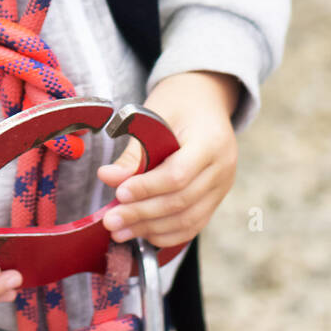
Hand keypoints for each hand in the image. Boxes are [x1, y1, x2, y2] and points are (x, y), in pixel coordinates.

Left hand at [97, 71, 239, 250]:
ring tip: (119, 231)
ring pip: (188, 220)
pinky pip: (193, 224)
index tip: (119, 194)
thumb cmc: (178, 102)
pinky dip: (167, 233)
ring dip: (151, 229)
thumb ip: (134, 152)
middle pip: (182, 202)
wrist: (206, 97)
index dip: (147, 188)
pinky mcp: (216, 198)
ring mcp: (222, 186)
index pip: (178, 175)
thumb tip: (108, 178)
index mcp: (211, 141)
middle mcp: (223, 168)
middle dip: (142, 214)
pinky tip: (142, 232)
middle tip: (111, 221)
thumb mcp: (153, 115)